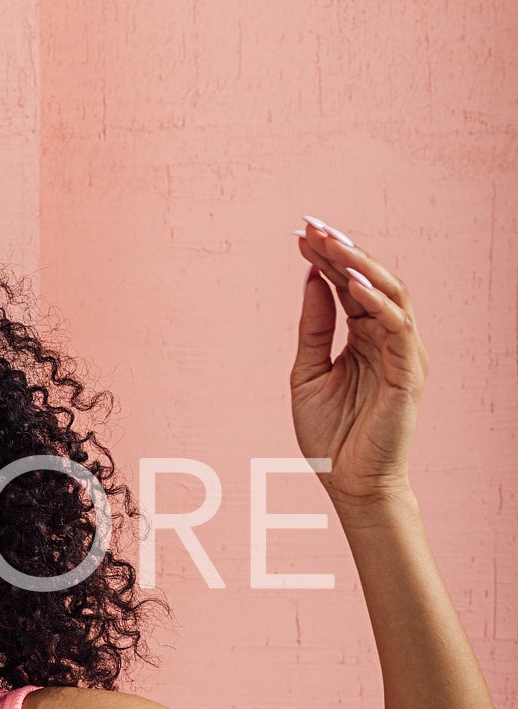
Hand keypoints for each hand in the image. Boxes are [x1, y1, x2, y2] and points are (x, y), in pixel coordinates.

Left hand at [290, 217, 428, 509]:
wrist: (348, 484)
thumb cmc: (330, 436)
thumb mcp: (307, 372)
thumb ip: (313, 328)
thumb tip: (311, 277)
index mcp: (363, 336)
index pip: (348, 285)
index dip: (327, 257)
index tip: (300, 232)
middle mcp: (387, 338)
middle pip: (370, 281)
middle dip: (342, 250)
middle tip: (314, 225)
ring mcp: (402, 353)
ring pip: (390, 295)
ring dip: (361, 266)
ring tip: (332, 243)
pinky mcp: (409, 373)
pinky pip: (397, 328)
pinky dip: (377, 303)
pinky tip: (353, 284)